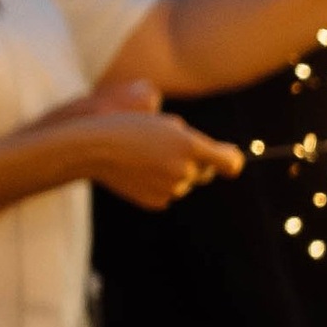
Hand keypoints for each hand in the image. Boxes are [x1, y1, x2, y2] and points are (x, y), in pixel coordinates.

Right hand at [63, 96, 244, 210]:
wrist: (95, 148)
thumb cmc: (133, 128)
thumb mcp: (168, 124)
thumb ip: (199, 141)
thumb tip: (228, 159)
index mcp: (190, 146)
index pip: (229, 163)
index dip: (232, 160)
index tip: (229, 159)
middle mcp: (184, 170)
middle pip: (205, 173)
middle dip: (196, 163)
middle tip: (168, 149)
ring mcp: (170, 189)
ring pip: (185, 183)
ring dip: (175, 173)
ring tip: (148, 158)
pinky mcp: (157, 202)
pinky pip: (168, 194)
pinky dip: (160, 184)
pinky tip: (140, 171)